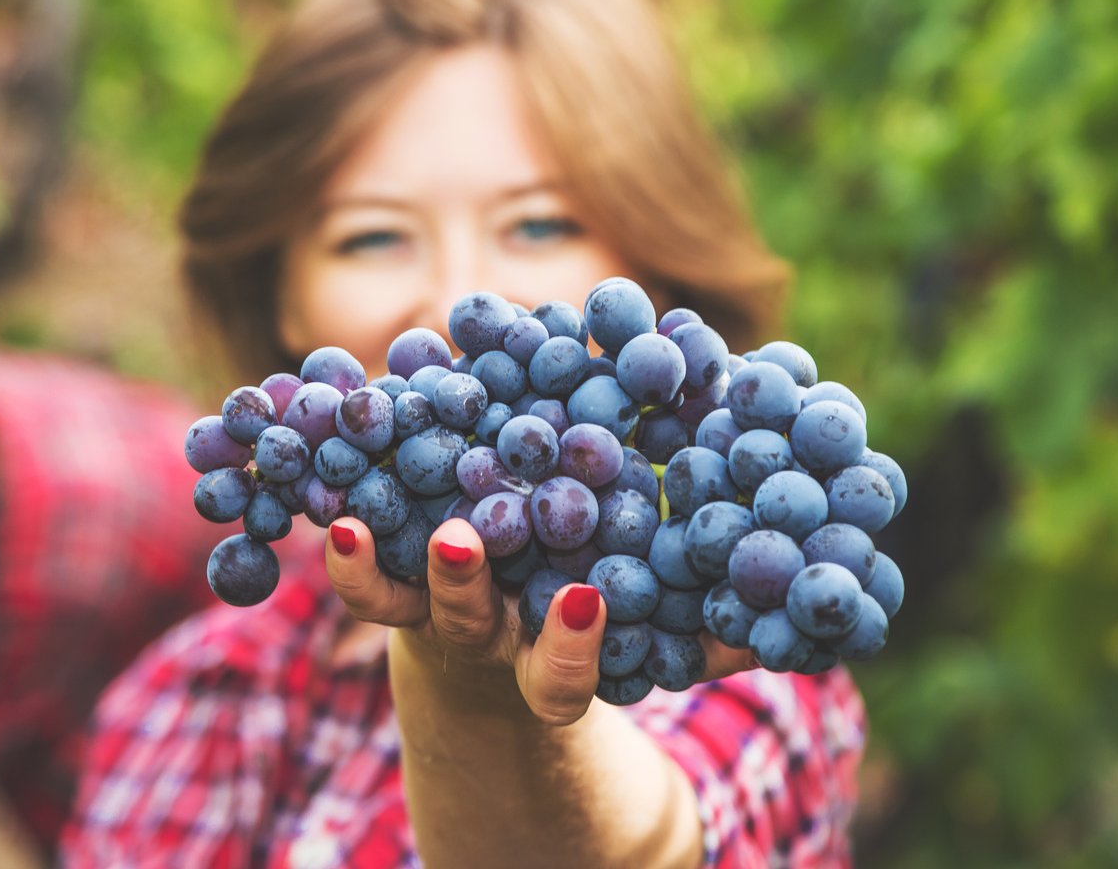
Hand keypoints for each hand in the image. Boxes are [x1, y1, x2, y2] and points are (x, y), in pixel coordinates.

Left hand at [323, 516, 758, 725]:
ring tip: (353, 520)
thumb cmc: (591, 617)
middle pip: (464, 624)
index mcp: (548, 657)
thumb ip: (707, 635)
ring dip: (373, 560)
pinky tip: (324, 449)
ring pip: (389, 593)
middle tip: (458, 541)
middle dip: (460, 589)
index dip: (572, 644)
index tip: (587, 599)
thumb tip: (793, 628)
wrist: (485, 642)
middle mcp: (481, 633)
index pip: (562, 669)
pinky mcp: (384, 563)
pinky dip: (334, 503)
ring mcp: (422, 603)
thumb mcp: (651, 637)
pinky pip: (351, 543)